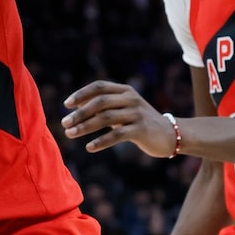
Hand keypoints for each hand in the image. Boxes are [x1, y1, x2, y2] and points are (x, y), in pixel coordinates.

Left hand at [62, 80, 177, 157]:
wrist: (170, 135)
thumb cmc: (140, 122)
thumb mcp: (123, 109)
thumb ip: (104, 106)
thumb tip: (76, 107)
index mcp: (125, 91)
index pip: (99, 86)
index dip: (81, 94)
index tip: (66, 104)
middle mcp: (131, 99)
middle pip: (100, 102)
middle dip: (79, 113)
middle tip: (64, 123)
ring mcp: (137, 114)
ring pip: (105, 118)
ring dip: (85, 127)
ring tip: (70, 134)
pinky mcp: (141, 130)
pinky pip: (117, 135)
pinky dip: (101, 141)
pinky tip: (89, 147)